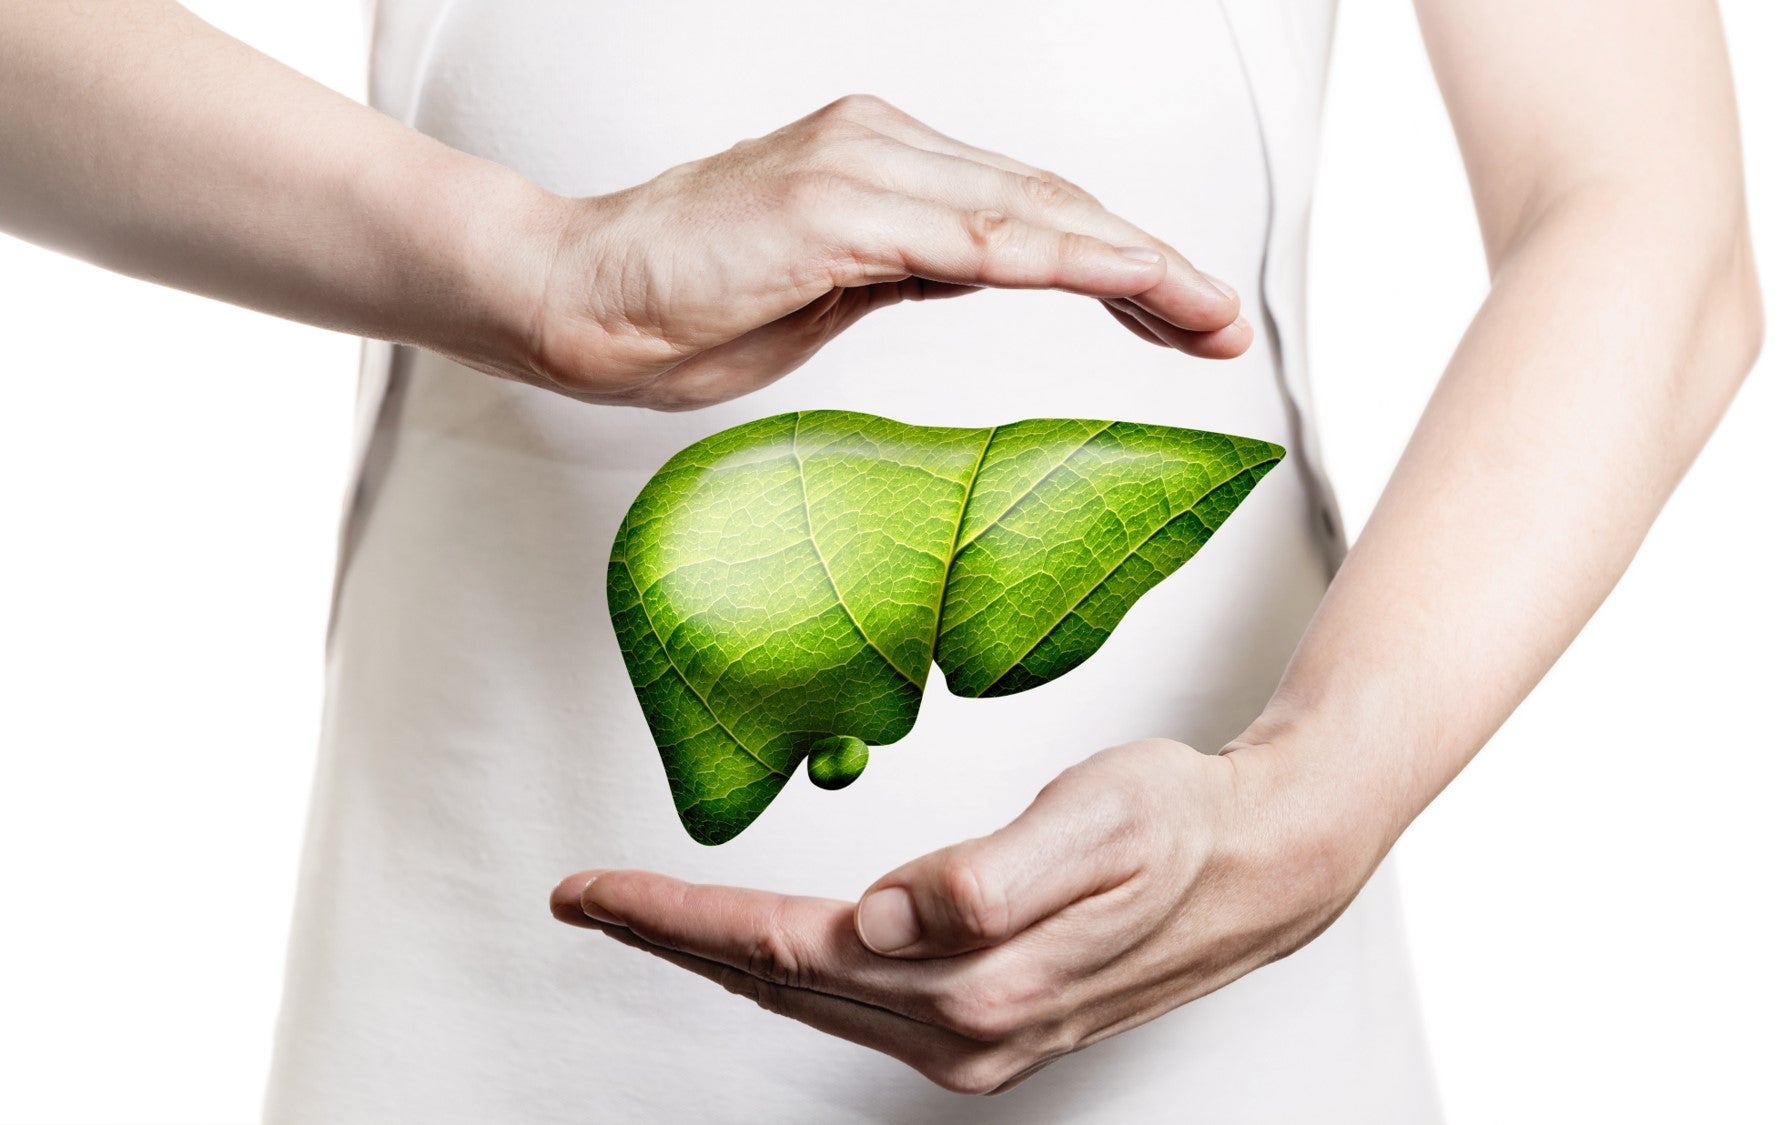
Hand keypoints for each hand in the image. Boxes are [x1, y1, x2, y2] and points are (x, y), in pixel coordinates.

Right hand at [498, 94, 1248, 409]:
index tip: (1184, 315)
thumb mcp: (828, 295)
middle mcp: (881, 145)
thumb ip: (906, 271)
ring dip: (1132, 265)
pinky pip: (970, 237)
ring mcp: (858, 167)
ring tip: (1207, 316)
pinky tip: (1127, 285)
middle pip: (1050, 202)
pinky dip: (1058, 260)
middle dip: (1150, 266)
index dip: (1116, 260)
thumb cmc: (686, 310)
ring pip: (1029, 212)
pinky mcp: (830, 207)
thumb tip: (976, 269)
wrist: (568, 297)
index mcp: (880, 167)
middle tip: (1225, 323)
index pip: (1028, 210)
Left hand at [550, 737, 1385, 1093]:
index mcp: (976, 983)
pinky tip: (755, 945)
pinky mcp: (987, 1024)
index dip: (679, 918)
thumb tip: (884, 918)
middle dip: (672, 938)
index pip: (784, 950)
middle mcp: (964, 1032)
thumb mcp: (1096, 824)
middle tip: (585, 900)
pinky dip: (783, 970)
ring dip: (717, 956)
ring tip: (644, 913)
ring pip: (807, 999)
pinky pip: (850, 1002)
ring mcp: (974, 1040)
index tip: (595, 888)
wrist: (1262, 866)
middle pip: (776, 984)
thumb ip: (987, 877)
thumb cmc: (1180, 825)